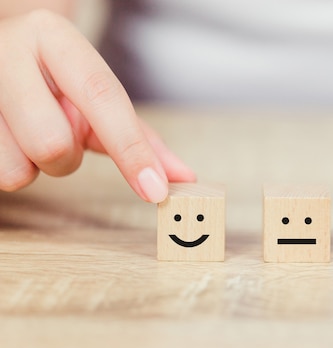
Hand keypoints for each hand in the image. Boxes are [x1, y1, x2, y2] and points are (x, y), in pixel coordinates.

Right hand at [0, 10, 194, 201]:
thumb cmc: (56, 79)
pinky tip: (10, 139)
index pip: (101, 96)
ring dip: (36, 167)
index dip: (132, 149)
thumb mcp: (95, 94)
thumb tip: (183, 177)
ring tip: (31, 133)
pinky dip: (14, 167)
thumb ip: (140, 137)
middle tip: (64, 138)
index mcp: (53, 38)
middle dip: (68, 159)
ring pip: (17, 168)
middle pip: (52, 143)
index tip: (156, 190)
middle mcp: (7, 52)